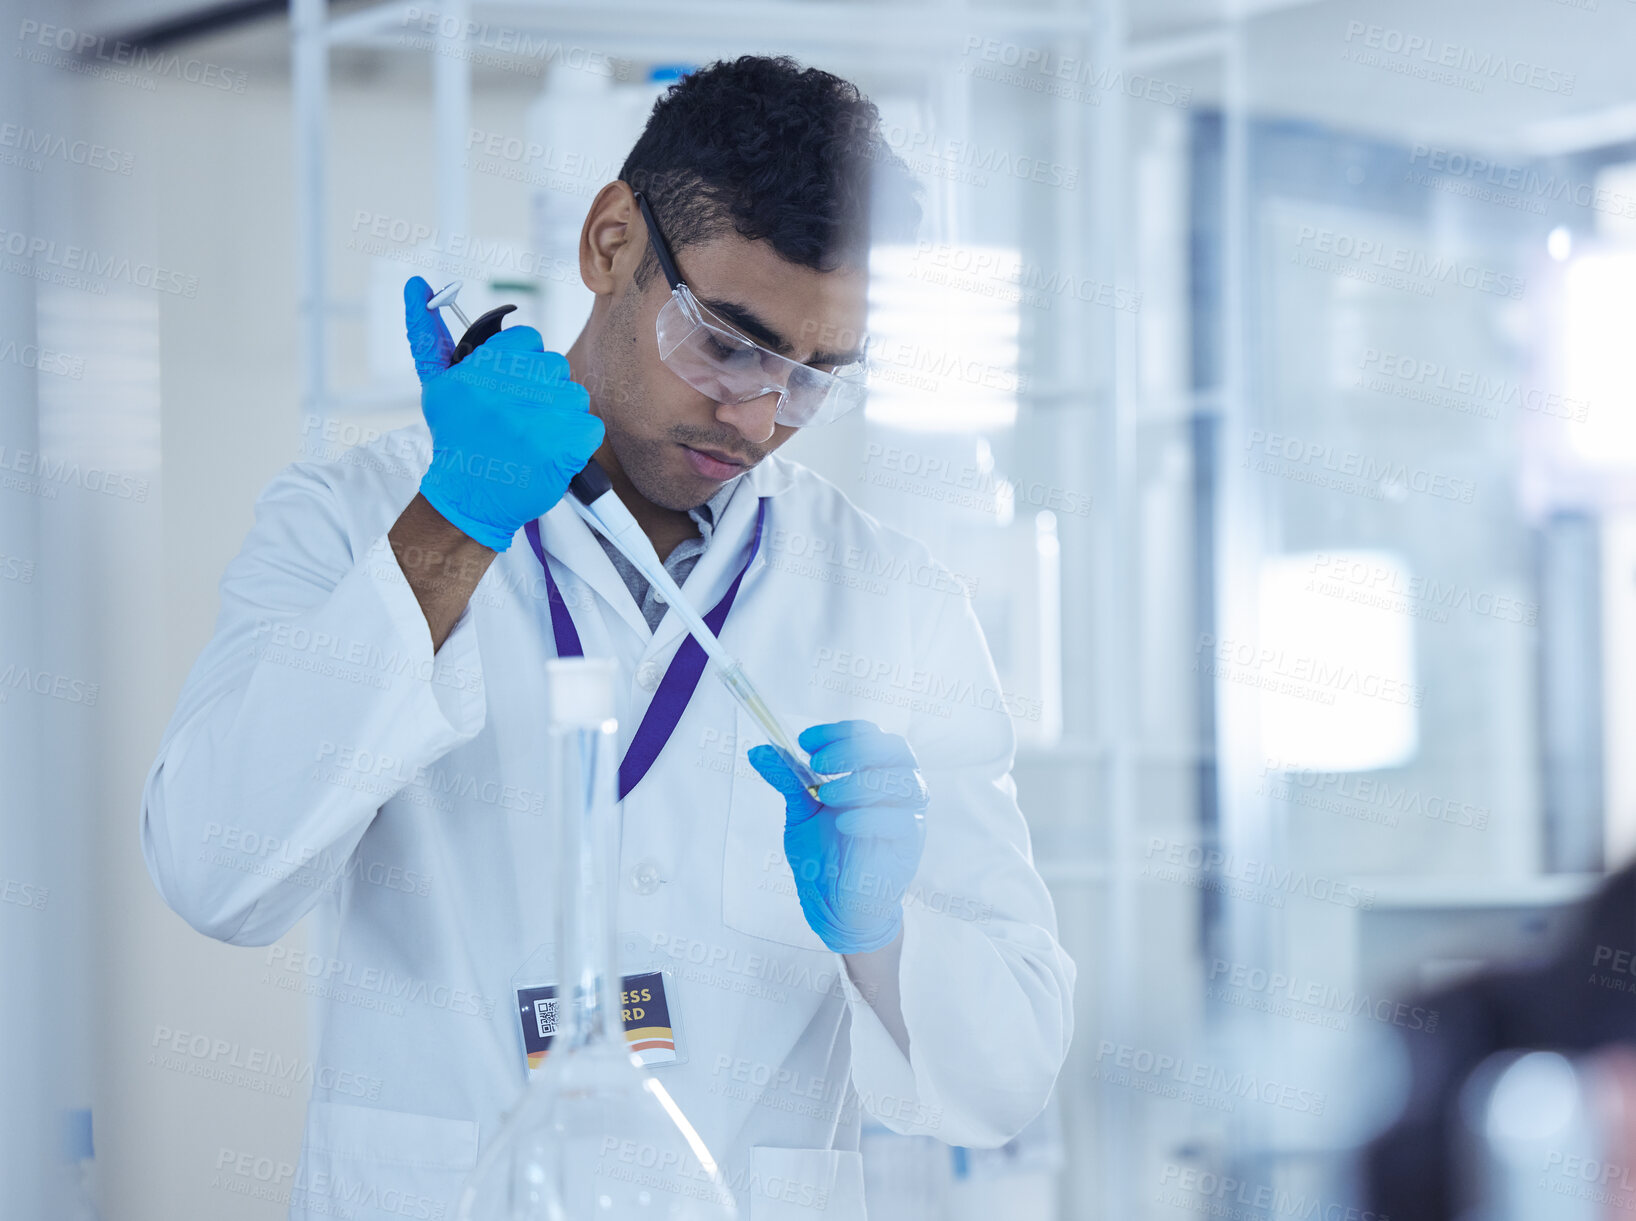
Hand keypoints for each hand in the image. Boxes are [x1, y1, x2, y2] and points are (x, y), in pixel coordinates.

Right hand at [403, 276, 604, 552]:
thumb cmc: (456, 438)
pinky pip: (590, 426)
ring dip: (560, 417)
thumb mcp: (437, 384)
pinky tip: (550, 453)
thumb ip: (428, 333)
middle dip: (542, 390)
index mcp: (481, 369)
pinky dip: (576, 442)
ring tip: (533, 438)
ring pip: (574, 396)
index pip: (528, 340)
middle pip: (554, 366)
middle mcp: (507, 390)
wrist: (469, 497)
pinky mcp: (564, 446)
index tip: (509, 390)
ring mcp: (539, 419)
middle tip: (519, 418)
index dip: (522, 366)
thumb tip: (418, 285)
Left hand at [747, 720, 928, 953]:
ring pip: (904, 781)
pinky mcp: (909, 845)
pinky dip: (872, 818)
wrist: (833, 905)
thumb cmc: (824, 854)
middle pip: (894, 749)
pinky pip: (903, 821)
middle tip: (817, 764)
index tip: (805, 742)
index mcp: (873, 772)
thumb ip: (786, 779)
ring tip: (827, 796)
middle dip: (854, 749)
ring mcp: (908, 815)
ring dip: (862, 782)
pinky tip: (843, 824)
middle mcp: (897, 788)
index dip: (838, 732)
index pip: (869, 734)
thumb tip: (756, 750)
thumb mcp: (801, 811)